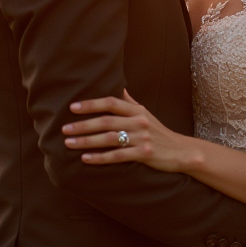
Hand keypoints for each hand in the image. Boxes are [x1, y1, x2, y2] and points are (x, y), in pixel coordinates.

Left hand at [64, 90, 195, 172]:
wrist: (181, 151)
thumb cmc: (159, 132)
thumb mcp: (146, 114)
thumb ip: (130, 103)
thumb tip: (119, 88)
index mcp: (137, 110)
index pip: (111, 102)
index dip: (91, 104)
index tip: (73, 107)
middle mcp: (139, 122)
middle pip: (106, 121)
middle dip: (83, 125)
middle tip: (64, 128)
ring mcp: (142, 138)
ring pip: (109, 138)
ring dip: (87, 141)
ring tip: (69, 143)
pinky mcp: (144, 154)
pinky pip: (117, 156)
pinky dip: (100, 157)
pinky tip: (86, 158)